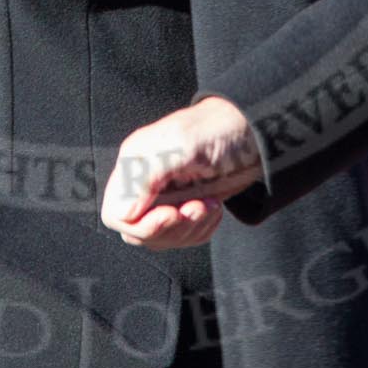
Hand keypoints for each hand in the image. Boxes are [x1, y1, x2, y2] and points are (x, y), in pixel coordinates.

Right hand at [98, 96, 261, 249]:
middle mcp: (144, 183)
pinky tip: (213, 207)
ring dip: (190, 229)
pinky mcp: (185, 207)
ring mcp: (165, 198)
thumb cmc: (216, 130)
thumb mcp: (181, 146)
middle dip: (171, 228)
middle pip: (138, 232)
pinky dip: (202, 230)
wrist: (251, 131)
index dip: (141, 224)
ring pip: (162, 238)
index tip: (171, 214)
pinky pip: (184, 237)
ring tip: (209, 203)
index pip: (116, 213)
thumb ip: (147, 177)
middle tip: (196, 207)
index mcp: (134, 164)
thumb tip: (123, 214)